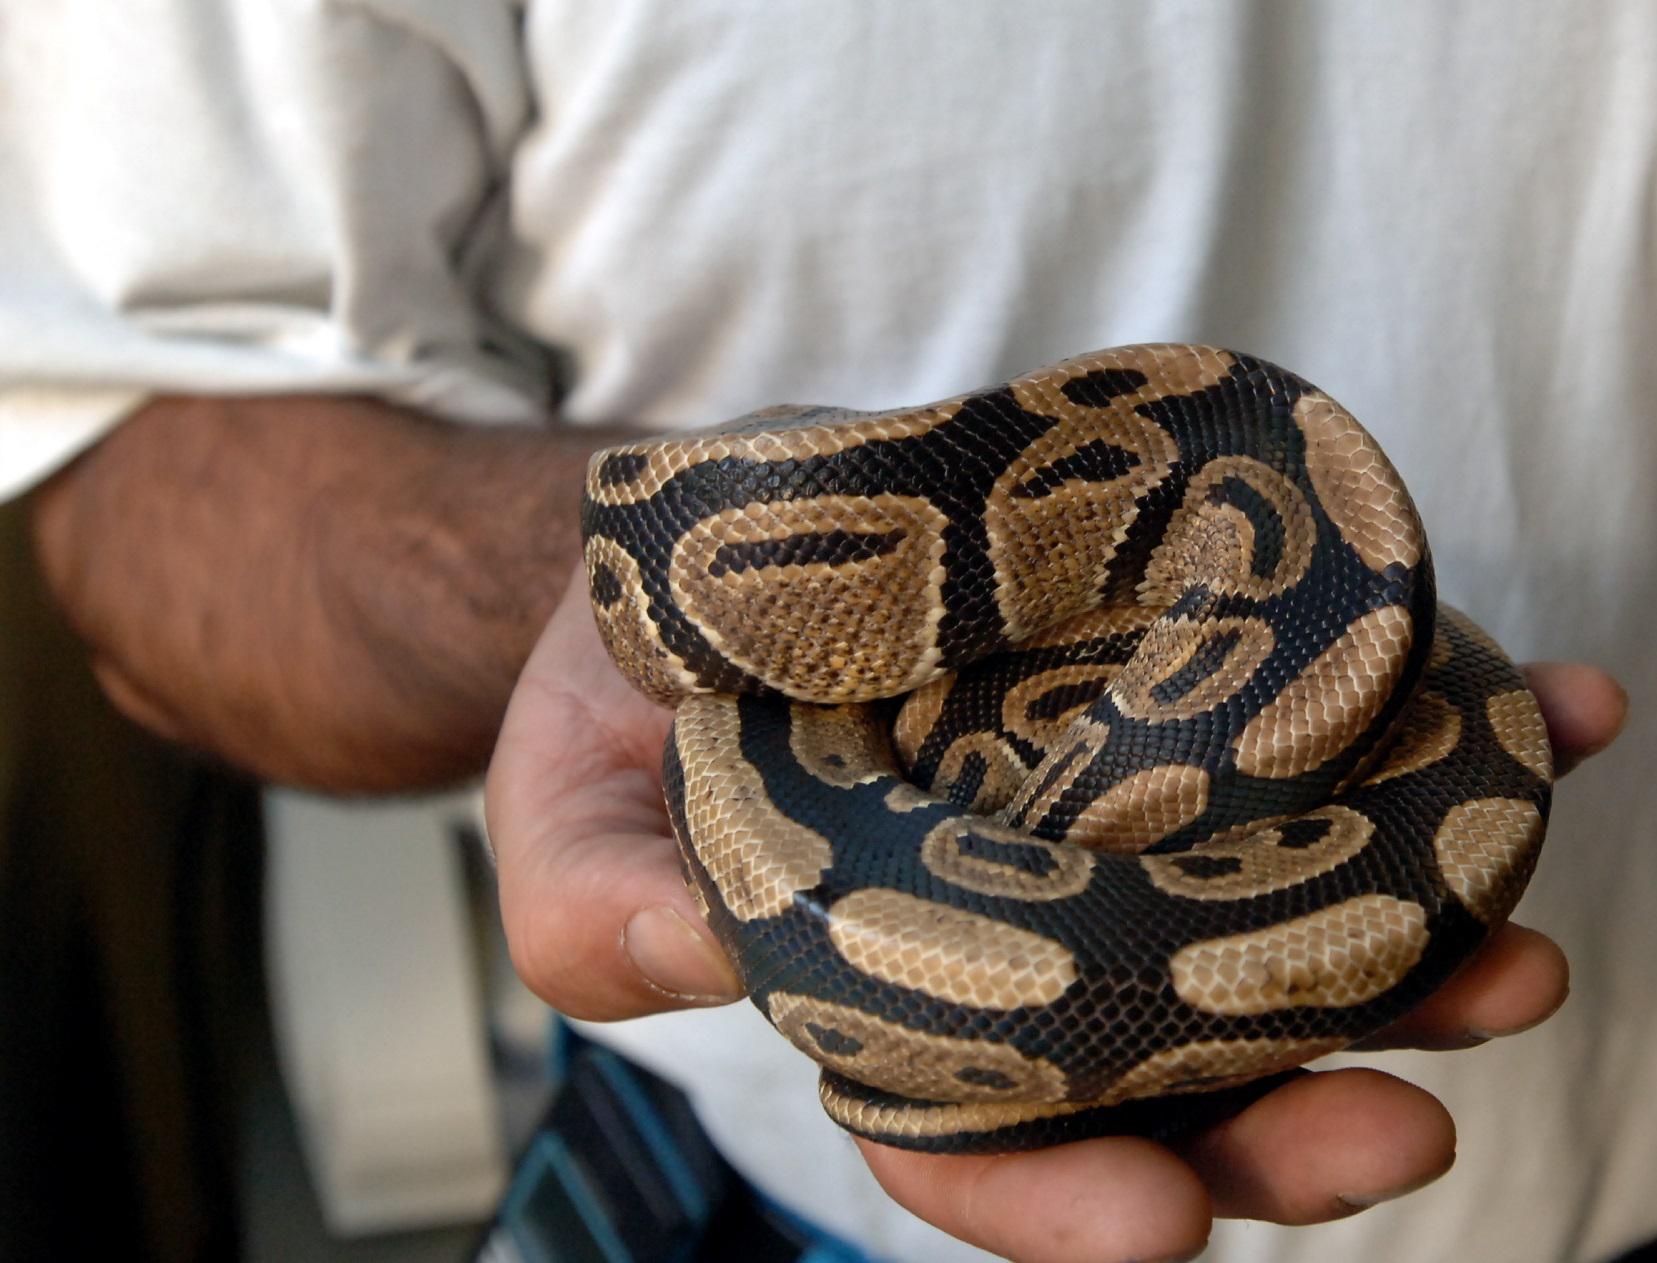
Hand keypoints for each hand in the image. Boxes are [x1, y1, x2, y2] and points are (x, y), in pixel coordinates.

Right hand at [485, 576, 1626, 1262]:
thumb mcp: (565, 813)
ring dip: (1415, 939)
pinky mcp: (1170, 682)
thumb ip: (604, 911)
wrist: (710, 549)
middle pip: (1173, 1054)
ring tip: (1514, 948)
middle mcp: (1028, 919)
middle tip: (1405, 1118)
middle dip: (1292, 1106)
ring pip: (1277, 905)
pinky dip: (1449, 728)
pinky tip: (1551, 711)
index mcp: (890, 996)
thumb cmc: (625, 707)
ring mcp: (1113, 804)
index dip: (1062, 1200)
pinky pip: (1319, 718)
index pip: (978, 1141)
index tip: (1160, 1222)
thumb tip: (700, 955)